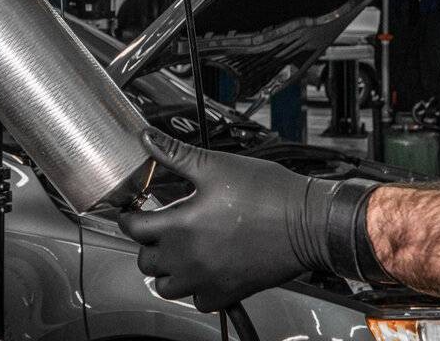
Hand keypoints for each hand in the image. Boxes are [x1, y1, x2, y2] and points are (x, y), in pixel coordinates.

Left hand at [118, 130, 389, 311]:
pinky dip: (194, 288)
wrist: (308, 222)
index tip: (135, 209)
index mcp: (181, 227)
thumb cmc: (268, 194)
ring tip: (177, 249)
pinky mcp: (228, 292)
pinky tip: (202, 267)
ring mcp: (208, 279)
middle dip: (147, 243)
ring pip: (166, 286)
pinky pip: (197, 300)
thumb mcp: (216, 165)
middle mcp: (189, 259)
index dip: (130, 215)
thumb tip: (148, 139)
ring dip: (165, 270)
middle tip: (160, 226)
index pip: (133, 229)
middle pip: (145, 261)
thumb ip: (175, 154)